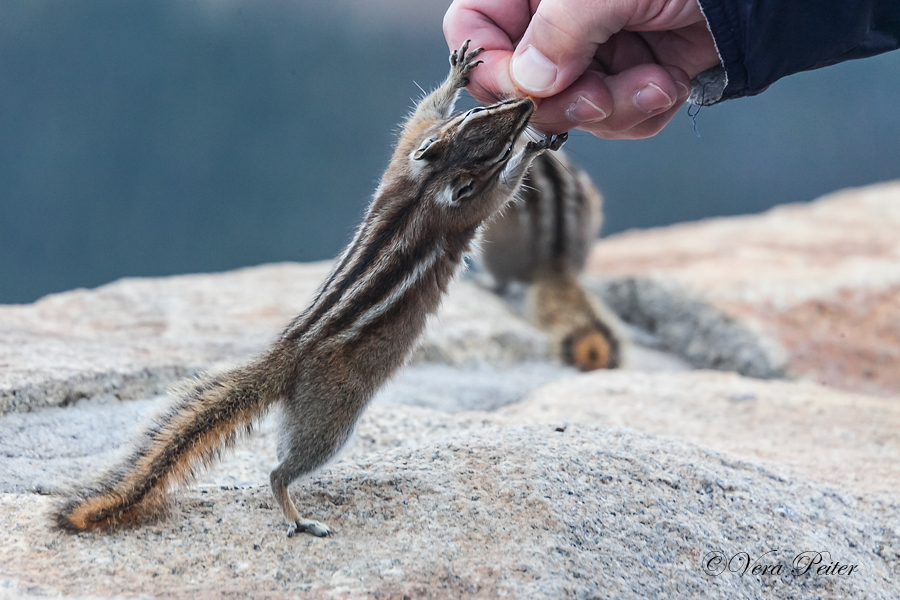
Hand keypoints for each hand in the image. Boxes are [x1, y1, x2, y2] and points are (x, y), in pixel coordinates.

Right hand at [443, 0, 720, 138]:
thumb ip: (559, 29)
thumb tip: (525, 82)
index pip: (474, 28)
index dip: (490, 66)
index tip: (526, 90)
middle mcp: (562, 18)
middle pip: (523, 82)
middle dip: (565, 100)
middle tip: (599, 96)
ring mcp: (598, 48)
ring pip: (572, 108)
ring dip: (616, 108)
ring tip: (655, 80)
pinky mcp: (635, 74)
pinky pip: (616, 117)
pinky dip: (643, 110)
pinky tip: (670, 82)